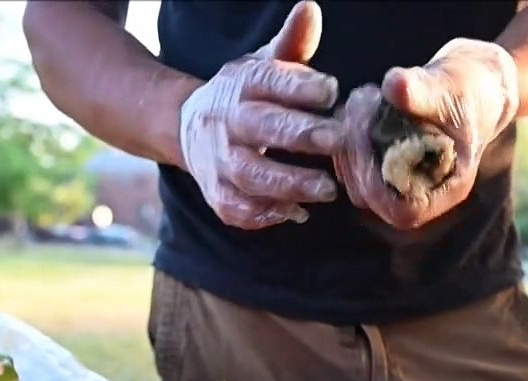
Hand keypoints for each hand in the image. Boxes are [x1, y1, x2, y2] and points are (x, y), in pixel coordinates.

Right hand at [179, 0, 343, 229]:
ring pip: (250, 175)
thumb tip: (310, 9)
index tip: (332, 88)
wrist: (189, 126)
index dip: (299, 85)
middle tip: (338, 140)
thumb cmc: (245, 95)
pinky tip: (297, 212)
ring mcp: (218, 161)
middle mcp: (227, 122)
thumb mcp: (264, 64)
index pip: (269, 81)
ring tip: (327, 190)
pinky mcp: (216, 193)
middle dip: (300, 135)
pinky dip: (265, 214)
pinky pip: (237, 208)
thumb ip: (291, 45)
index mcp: (242, 85)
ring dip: (289, 183)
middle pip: (262, 128)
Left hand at [334, 38, 519, 230]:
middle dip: (357, 150)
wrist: (467, 84)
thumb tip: (395, 84)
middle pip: (371, 197)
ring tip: (362, 99)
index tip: (369, 132)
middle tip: (361, 103)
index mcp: (448, 188)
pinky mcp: (381, 166)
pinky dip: (347, 135)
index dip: (377, 182)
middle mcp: (422, 192)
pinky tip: (360, 103)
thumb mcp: (449, 87)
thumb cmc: (465, 89)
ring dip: (348, 141)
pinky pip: (352, 163)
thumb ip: (423, 90)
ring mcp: (399, 182)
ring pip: (355, 180)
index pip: (404, 211)